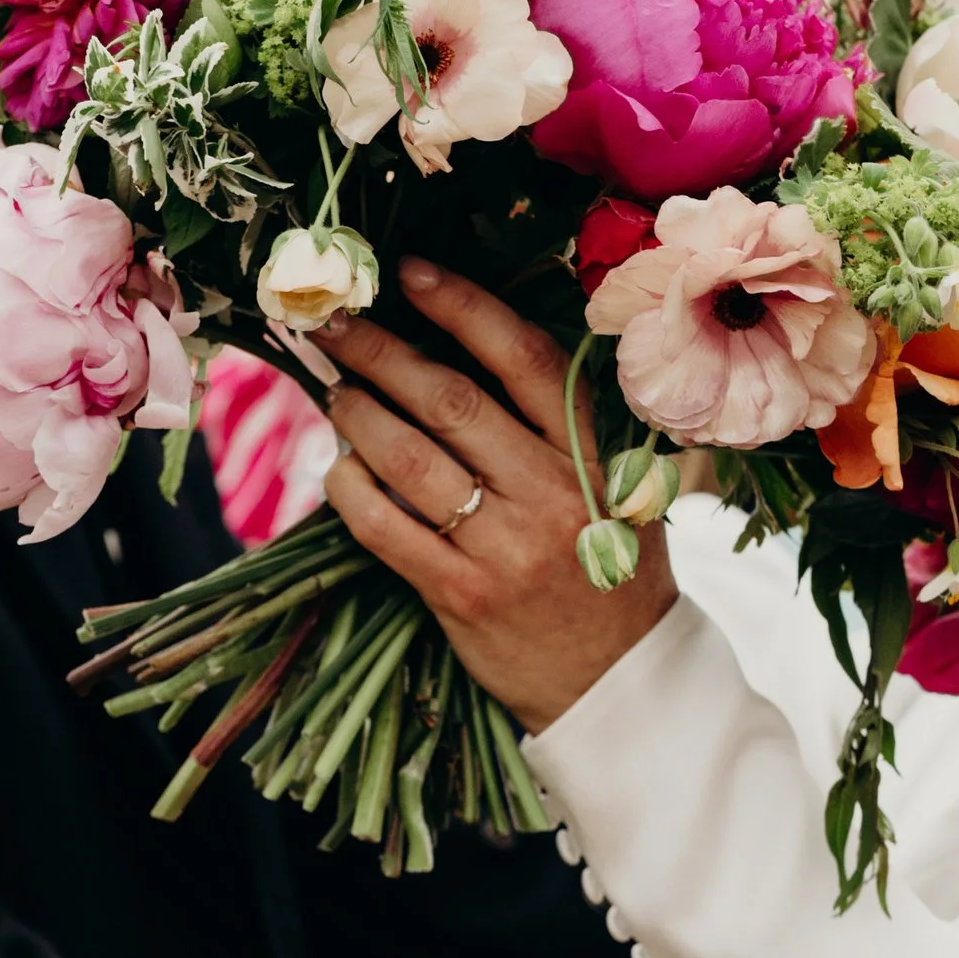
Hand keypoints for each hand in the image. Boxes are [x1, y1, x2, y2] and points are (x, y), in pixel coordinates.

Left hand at [320, 259, 675, 729]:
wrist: (623, 685)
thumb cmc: (613, 579)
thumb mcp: (619, 494)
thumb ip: (565, 432)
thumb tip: (477, 355)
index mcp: (591, 456)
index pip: (524, 359)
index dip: (464, 306)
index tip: (412, 272)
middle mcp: (551, 494)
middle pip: (452, 401)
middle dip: (383, 353)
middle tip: (335, 325)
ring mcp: (506, 548)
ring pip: (410, 459)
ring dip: (358, 415)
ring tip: (335, 392)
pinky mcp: (463, 597)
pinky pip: (387, 530)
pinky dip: (351, 493)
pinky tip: (338, 470)